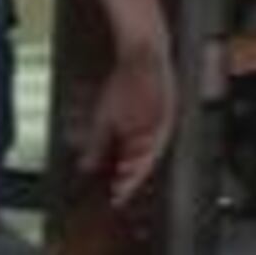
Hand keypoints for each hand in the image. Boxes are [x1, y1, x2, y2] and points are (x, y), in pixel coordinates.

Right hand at [76, 36, 176, 205]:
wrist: (138, 55)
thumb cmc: (123, 86)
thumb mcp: (105, 119)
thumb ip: (98, 144)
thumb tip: (85, 168)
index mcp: (140, 136)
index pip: (133, 165)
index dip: (125, 183)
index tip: (115, 198)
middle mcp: (153, 131)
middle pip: (146, 160)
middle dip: (133, 177)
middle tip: (121, 191)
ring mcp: (163, 118)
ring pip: (155, 147)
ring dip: (143, 161)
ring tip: (128, 173)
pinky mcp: (170, 105)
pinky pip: (163, 126)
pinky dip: (153, 139)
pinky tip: (142, 148)